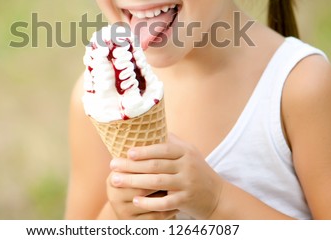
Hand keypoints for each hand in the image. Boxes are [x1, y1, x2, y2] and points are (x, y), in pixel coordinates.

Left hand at [109, 134, 223, 218]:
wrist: (217, 195)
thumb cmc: (197, 170)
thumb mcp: (189, 151)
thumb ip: (172, 141)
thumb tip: (151, 126)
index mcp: (185, 152)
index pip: (162, 149)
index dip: (144, 150)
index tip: (126, 152)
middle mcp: (187, 166)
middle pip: (155, 165)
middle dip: (131, 166)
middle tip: (112, 166)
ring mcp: (187, 184)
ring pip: (157, 182)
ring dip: (134, 181)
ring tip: (116, 181)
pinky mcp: (186, 200)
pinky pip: (165, 203)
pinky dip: (149, 203)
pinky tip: (135, 201)